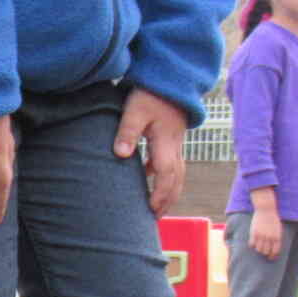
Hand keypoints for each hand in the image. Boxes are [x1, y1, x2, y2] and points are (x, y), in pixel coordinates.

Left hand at [114, 87, 188, 217]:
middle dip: (167, 201)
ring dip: (169, 191)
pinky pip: (172, 163)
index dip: (159, 195)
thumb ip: (127, 132)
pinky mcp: (172, 138)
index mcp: (166, 144)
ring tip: (157, 205)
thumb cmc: (152, 93)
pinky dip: (164, 175)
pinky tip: (149, 175)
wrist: (172, 78)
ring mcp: (176, 143)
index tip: (151, 211)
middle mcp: (175, 147)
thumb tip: (120, 155)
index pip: (165, 176)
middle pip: (175, 181)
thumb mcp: (135, 110)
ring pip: (177, 174)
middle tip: (156, 218)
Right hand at [247, 205, 281, 259]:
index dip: (273, 256)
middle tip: (264, 252)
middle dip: (265, 253)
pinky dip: (252, 245)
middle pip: (266, 252)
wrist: (266, 209)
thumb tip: (274, 249)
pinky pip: (252, 244)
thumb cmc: (273, 219)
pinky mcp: (254, 233)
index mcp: (277, 237)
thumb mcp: (278, 229)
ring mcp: (261, 235)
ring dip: (258, 249)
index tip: (270, 258)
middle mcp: (269, 237)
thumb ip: (276, 238)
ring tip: (258, 246)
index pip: (275, 251)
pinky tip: (253, 242)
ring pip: (258, 249)